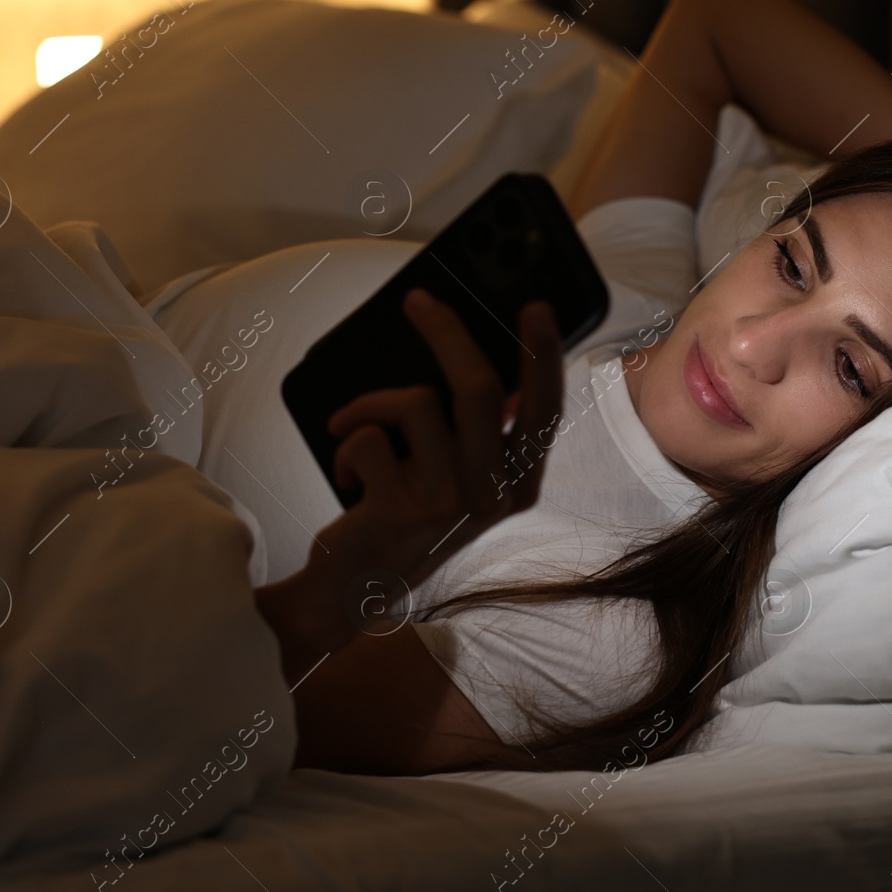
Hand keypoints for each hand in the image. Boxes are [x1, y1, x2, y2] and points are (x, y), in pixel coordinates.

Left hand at [317, 288, 563, 590]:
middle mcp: (492, 497)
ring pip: (417, 404)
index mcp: (518, 486)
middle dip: (446, 333)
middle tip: (419, 302)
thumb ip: (480, 435)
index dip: (543, 356)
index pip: (545, 412)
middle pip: (480, 390)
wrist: (354, 589)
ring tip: (351, 425)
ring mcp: (447, 506)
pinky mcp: (399, 512)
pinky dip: (346, 441)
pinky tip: (346, 471)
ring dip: (372, 403)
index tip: (536, 307)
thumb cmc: (405, 520)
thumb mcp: (457, 482)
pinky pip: (371, 437)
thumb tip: (478, 360)